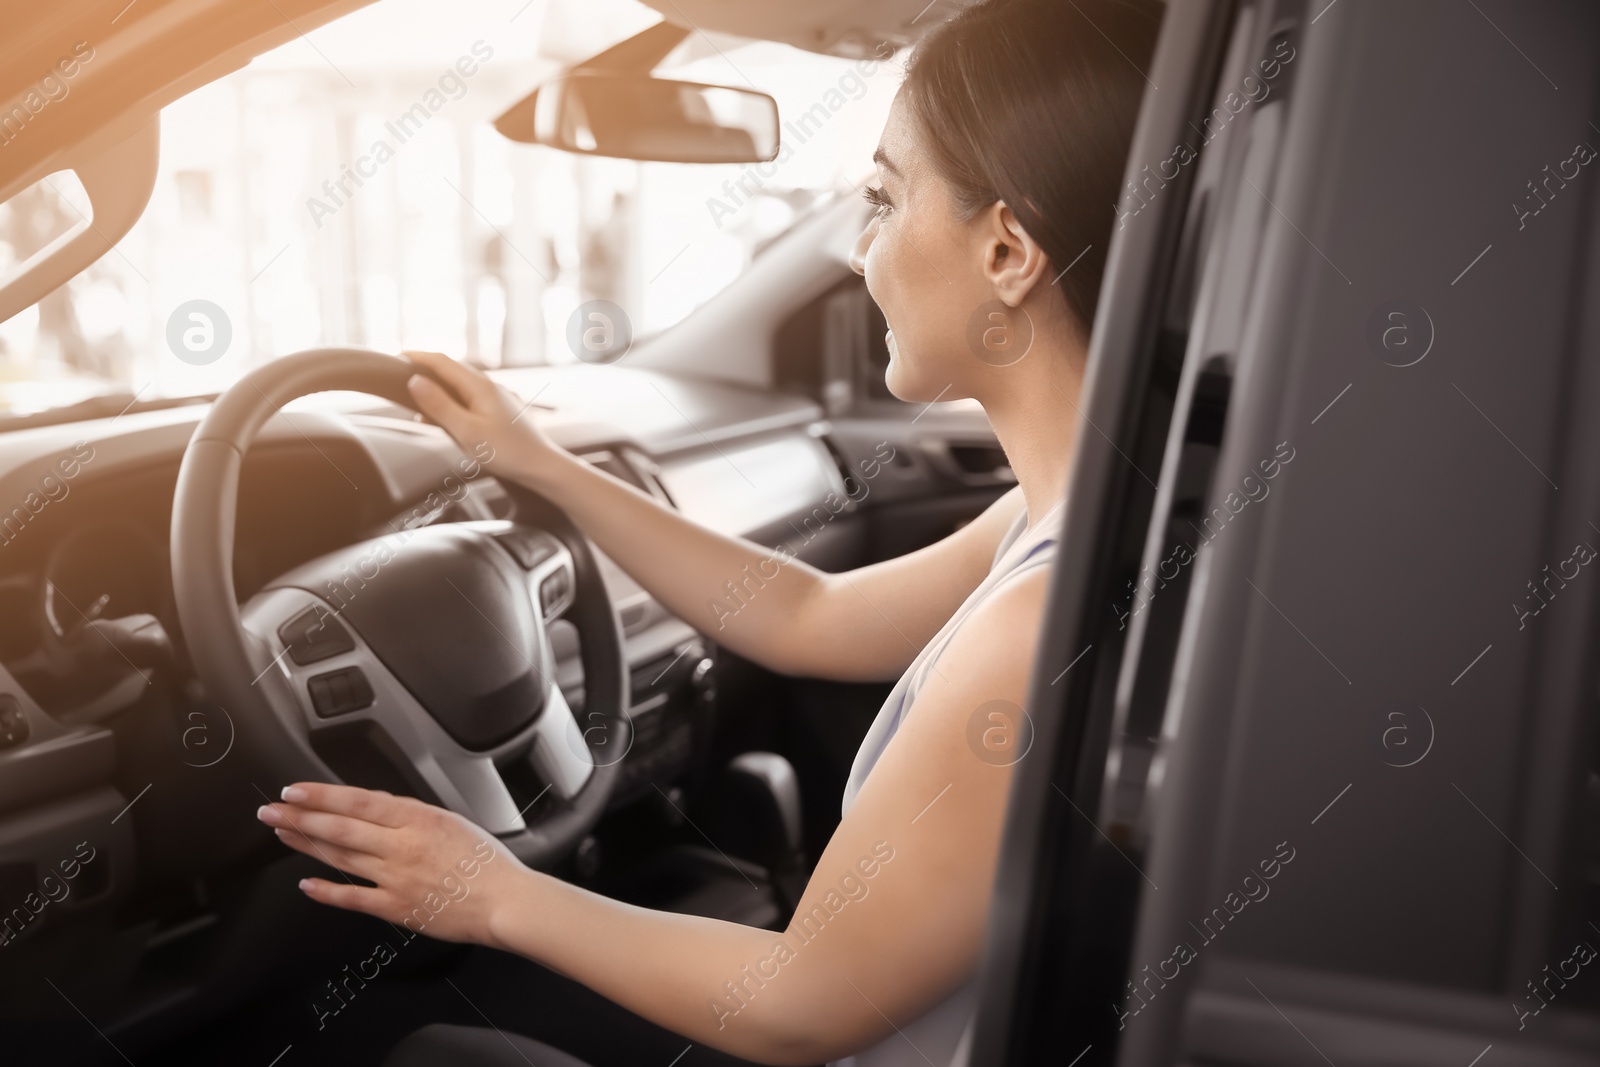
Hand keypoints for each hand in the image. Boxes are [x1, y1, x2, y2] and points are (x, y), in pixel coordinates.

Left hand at [257, 782, 530, 946]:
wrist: (504, 901)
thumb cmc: (485, 862)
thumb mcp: (451, 821)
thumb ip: (411, 815)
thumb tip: (374, 808)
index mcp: (418, 820)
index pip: (359, 802)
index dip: (322, 795)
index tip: (294, 790)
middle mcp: (402, 847)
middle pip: (341, 828)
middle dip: (301, 817)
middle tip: (270, 811)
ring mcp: (396, 878)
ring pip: (342, 858)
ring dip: (307, 844)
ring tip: (283, 834)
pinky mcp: (396, 908)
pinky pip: (355, 898)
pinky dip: (328, 892)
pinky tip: (306, 885)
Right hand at [403, 350, 557, 486]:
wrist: (542, 466)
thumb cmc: (507, 452)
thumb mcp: (466, 430)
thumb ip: (439, 405)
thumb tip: (414, 381)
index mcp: (479, 386)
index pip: (442, 361)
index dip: (417, 356)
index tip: (395, 358)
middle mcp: (490, 386)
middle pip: (451, 370)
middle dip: (426, 371)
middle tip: (401, 377)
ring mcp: (497, 397)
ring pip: (461, 385)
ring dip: (438, 390)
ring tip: (418, 403)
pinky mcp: (501, 410)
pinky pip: (470, 399)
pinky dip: (452, 403)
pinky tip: (445, 419)